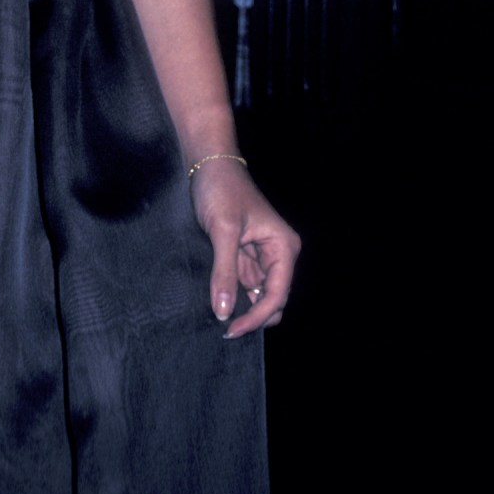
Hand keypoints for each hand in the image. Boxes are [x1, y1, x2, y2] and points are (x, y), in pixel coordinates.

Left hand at [189, 157, 299, 340]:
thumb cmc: (221, 189)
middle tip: (225, 329)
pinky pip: (244, 285)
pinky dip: (233, 296)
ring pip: (258, 296)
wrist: (209, 165)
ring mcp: (262, 256)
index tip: (230, 329)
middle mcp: (278, 254)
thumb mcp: (222, 230)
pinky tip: (218, 301)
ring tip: (219, 318)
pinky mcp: (245, 255)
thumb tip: (224, 312)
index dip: (256, 317)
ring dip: (242, 308)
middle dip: (252, 316)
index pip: (277, 295)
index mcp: (284, 247)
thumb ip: (225, 272)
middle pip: (272, 300)